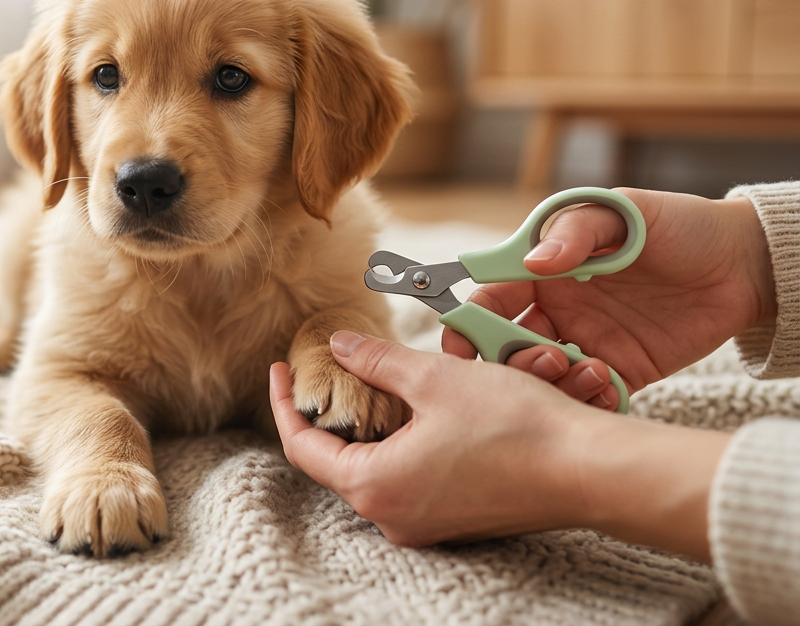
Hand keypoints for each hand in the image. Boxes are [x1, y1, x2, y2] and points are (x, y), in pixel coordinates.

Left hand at [271, 332, 729, 558]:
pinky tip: (423, 408)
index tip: (279, 367)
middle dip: (332, 410)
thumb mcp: (433, 379)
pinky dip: (405, 442)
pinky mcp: (456, 520)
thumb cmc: (514, 425)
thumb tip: (337, 345)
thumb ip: (376, 361)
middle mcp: (392, 516)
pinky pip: (411, 477)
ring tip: (379, 379)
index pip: (302, 447)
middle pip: (338, 460)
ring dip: (374, 424)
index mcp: (373, 485)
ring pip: (377, 466)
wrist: (590, 470)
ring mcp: (426, 524)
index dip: (283, 403)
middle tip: (331, 366)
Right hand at [444, 188, 775, 394]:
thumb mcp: (623, 212)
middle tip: (541, 360)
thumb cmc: (678, 225)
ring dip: (550, 382)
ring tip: (585, 370)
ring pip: (542, 376)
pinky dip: (588, 400)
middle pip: (504, 345)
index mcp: (542, 270)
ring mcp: (586, 342)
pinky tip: (606, 387)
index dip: (468, 321)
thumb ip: (575, 231)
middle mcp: (556, 310)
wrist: (743, 263)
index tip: (463, 345)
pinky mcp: (620, 370)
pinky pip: (588, 396)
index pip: (489, 298)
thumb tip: (535, 262)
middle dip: (506, 362)